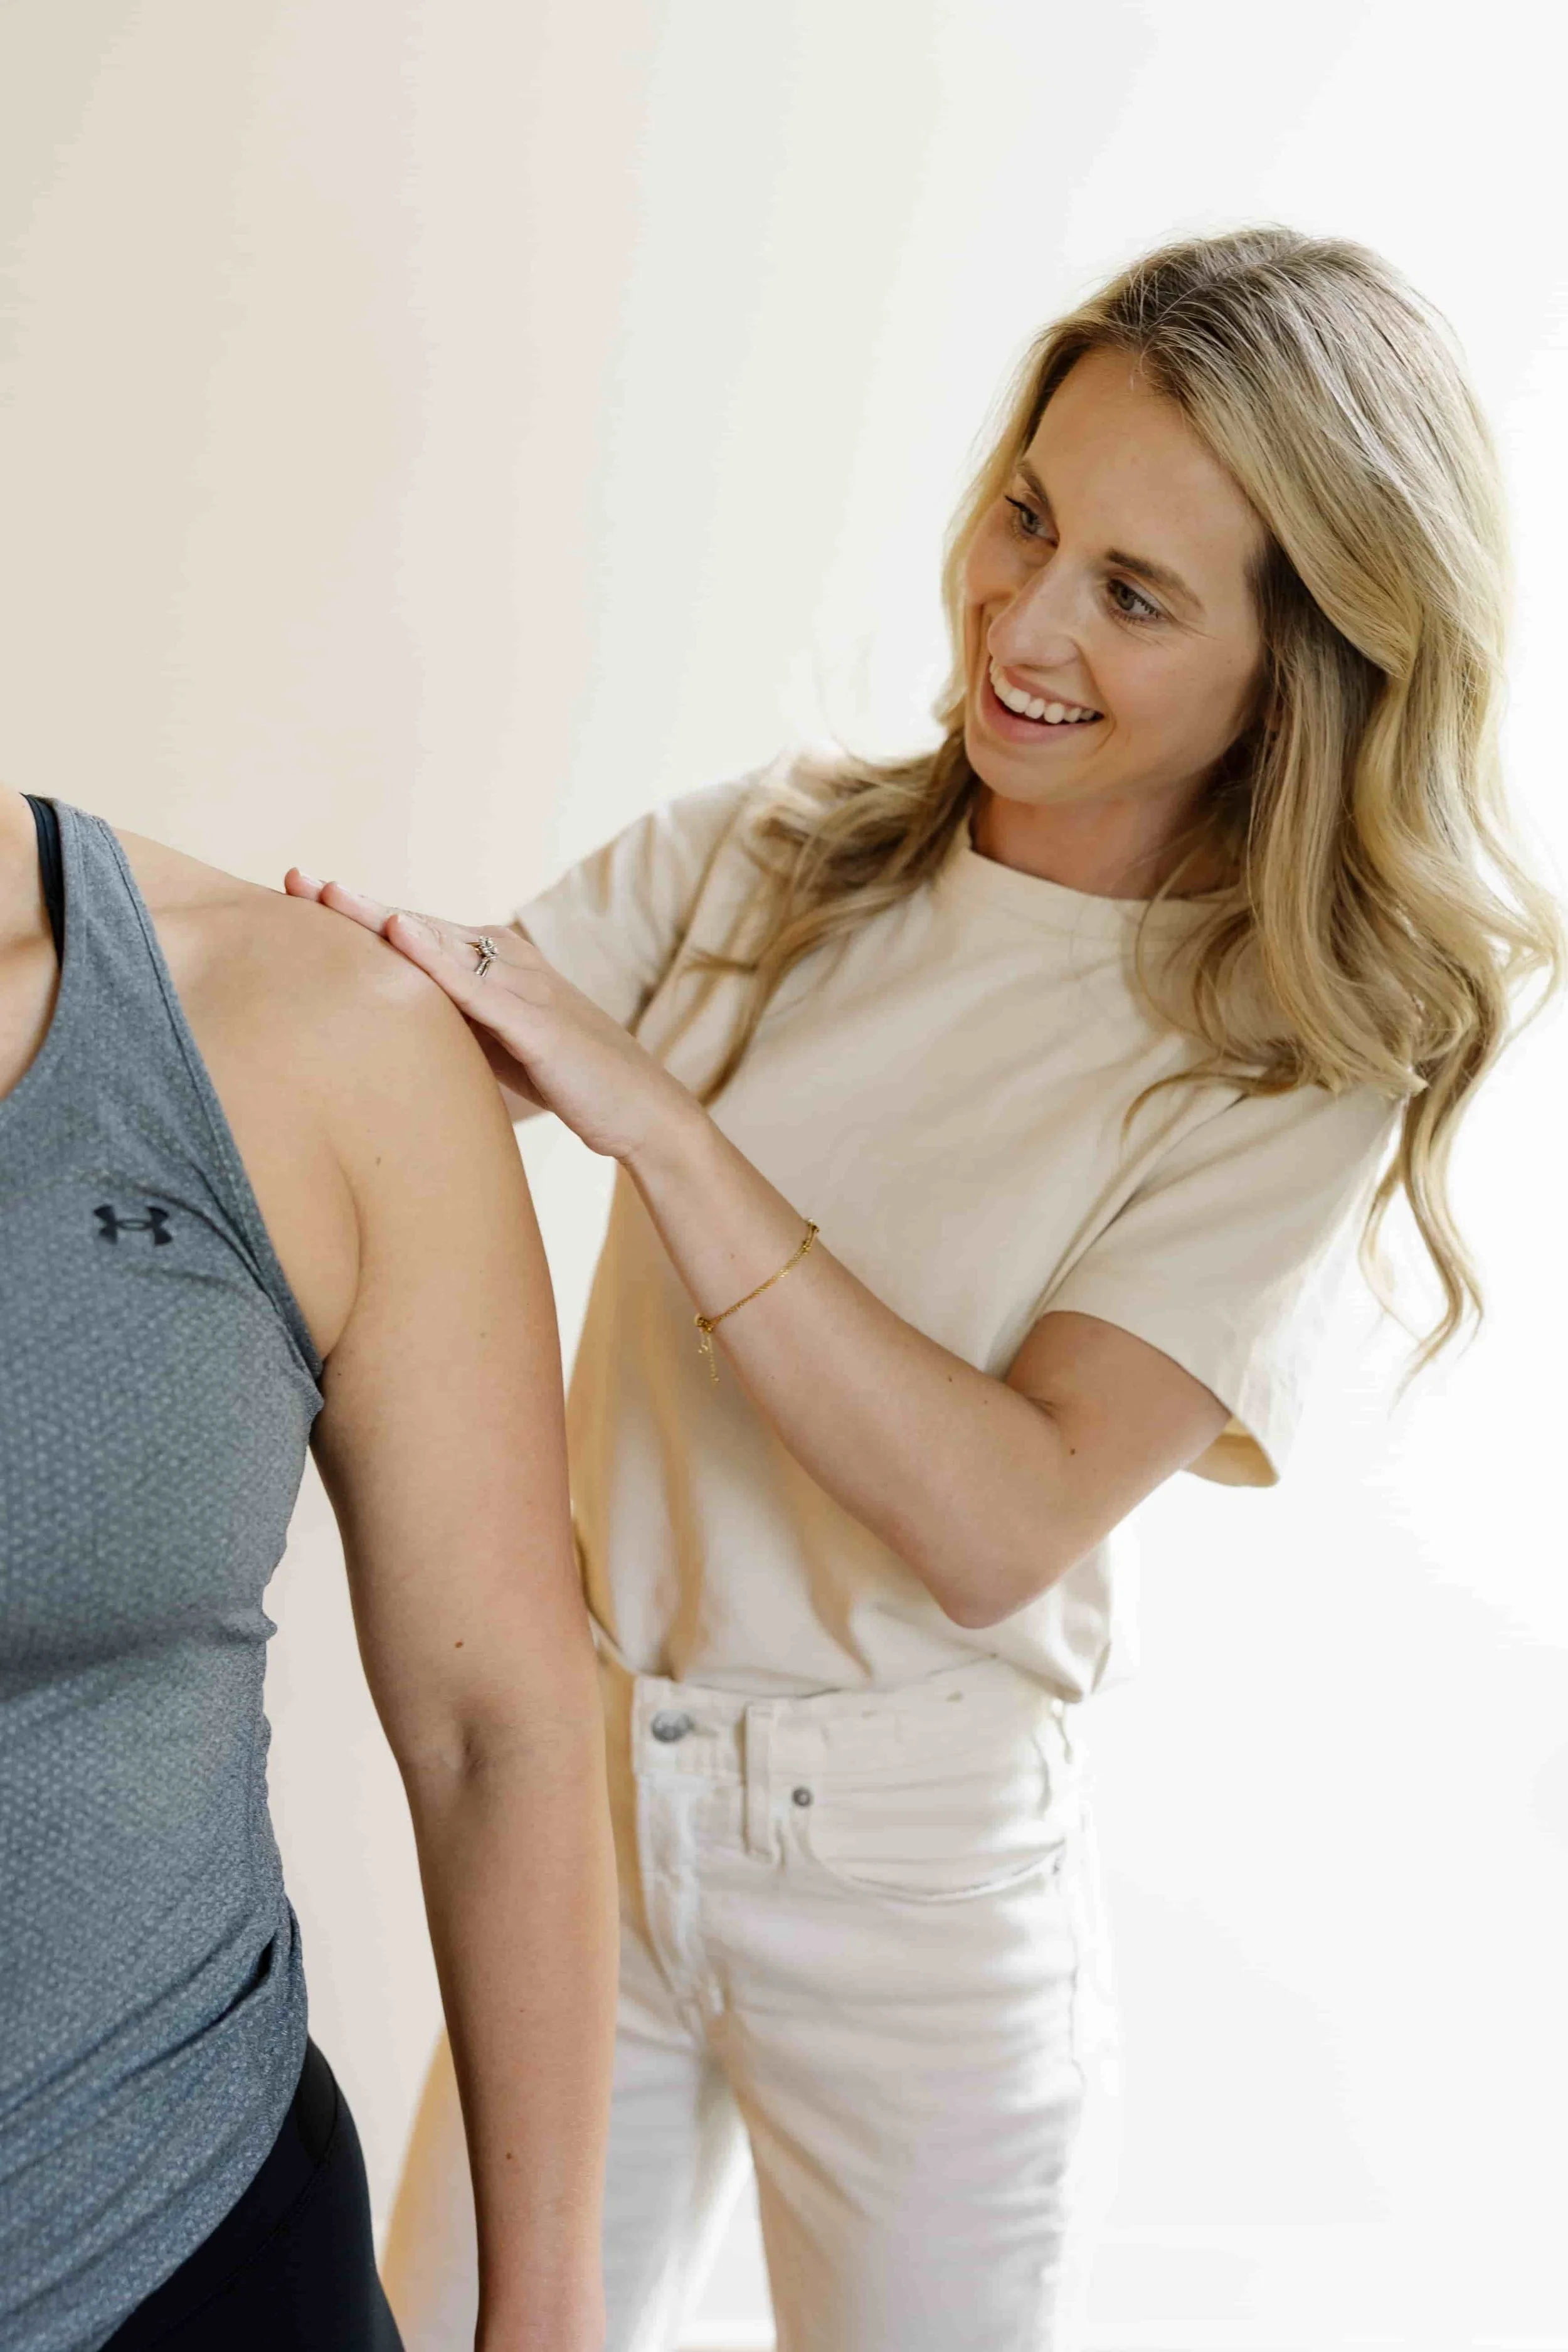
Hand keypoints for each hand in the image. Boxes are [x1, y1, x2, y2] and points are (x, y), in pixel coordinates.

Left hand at [284, 870, 697, 1164]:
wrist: (640, 1110)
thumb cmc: (566, 1079)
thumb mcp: (493, 1045)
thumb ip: (449, 1024)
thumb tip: (385, 1026)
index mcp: (494, 964)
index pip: (413, 933)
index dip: (357, 914)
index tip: (300, 893)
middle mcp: (507, 961)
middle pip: (417, 927)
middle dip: (354, 905)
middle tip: (294, 880)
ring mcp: (524, 986)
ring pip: (440, 946)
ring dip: (381, 919)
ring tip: (328, 895)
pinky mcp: (538, 1023)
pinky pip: (478, 988)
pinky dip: (436, 960)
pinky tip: (397, 935)